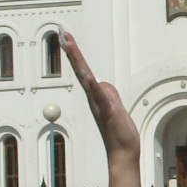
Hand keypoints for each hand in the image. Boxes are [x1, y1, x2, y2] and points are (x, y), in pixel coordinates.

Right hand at [63, 37, 141, 166]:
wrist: (123, 153)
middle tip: (63, 33)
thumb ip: (107, 93)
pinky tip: (88, 77)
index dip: (75, 53)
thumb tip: (100, 82)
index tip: (66, 37)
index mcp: (96, 95)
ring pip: (88, 79)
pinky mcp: (109, 112)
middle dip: (72, 51)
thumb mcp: (115, 107)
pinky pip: (100, 96)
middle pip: (81, 69)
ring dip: (79, 63)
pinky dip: (93, 87)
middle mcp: (94, 98)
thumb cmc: (119, 133)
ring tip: (70, 45)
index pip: (84, 70)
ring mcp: (100, 104)